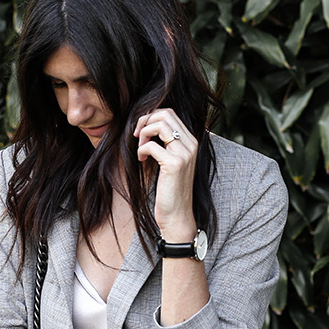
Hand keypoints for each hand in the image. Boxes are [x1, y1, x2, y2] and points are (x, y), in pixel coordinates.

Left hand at [133, 107, 197, 240]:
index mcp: (191, 141)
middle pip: (165, 114)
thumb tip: (147, 124)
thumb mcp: (170, 161)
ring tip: (140, 149)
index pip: (170, 114)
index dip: (151, 117)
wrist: (177, 214)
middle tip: (137, 136)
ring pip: (159, 125)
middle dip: (145, 121)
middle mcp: (191, 144)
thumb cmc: (170, 189)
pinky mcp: (174, 164)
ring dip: (143, 134)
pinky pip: (151, 146)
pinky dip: (141, 150)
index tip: (141, 130)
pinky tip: (142, 161)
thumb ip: (166, 143)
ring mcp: (185, 153)